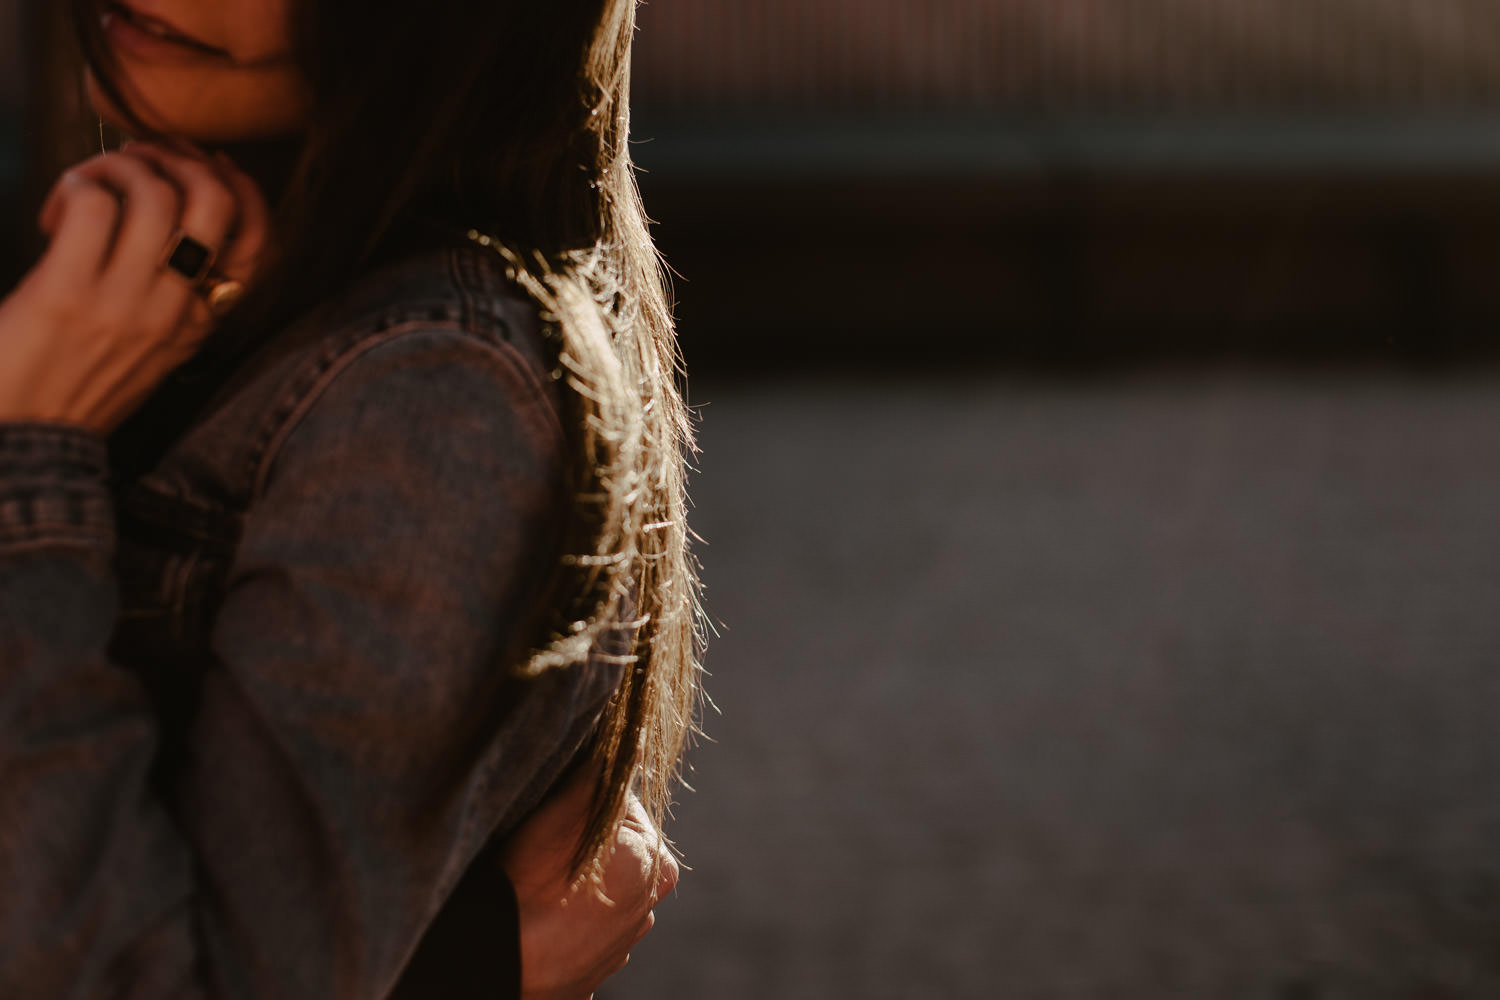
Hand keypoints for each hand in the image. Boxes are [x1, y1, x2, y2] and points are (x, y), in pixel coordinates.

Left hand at [0, 140, 269, 433]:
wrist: (24, 441)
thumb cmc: (76, 390)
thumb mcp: (151, 352)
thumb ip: (173, 301)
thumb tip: (171, 222)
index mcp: (200, 323)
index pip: (258, 241)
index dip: (241, 187)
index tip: (203, 168)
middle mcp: (174, 310)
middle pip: (214, 201)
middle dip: (179, 159)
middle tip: (139, 163)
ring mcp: (124, 302)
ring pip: (154, 193)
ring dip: (118, 166)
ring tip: (90, 184)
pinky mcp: (68, 293)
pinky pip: (94, 205)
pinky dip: (77, 185)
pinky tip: (58, 210)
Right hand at [501, 764, 679, 999]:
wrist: (501, 956)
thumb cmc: (534, 878)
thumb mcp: (567, 808)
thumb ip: (603, 771)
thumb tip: (631, 733)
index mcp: (656, 864)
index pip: (625, 811)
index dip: (586, 803)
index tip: (554, 812)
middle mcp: (647, 908)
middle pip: (615, 855)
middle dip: (585, 847)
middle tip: (542, 849)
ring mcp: (619, 948)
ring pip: (598, 898)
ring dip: (574, 888)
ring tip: (536, 885)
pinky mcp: (589, 978)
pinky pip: (577, 940)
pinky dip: (562, 931)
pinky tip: (538, 922)